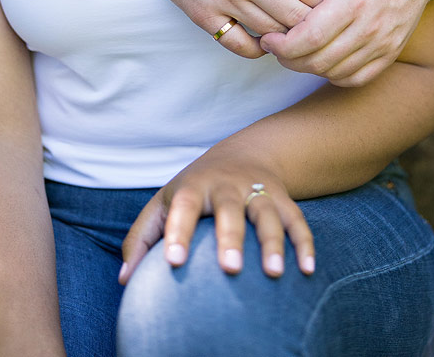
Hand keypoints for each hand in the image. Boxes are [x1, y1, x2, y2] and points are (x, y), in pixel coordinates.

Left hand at [118, 154, 314, 282]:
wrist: (243, 154)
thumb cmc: (193, 191)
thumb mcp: (164, 204)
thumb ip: (142, 239)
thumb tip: (125, 280)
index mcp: (193, 187)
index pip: (183, 206)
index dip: (177, 232)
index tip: (173, 261)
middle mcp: (227, 186)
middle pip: (229, 208)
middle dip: (230, 236)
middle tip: (229, 268)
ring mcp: (257, 191)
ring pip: (267, 213)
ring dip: (273, 242)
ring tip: (273, 273)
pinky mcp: (282, 199)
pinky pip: (297, 220)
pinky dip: (305, 243)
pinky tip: (308, 271)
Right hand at [145, 0, 327, 59]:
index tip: (327, 1)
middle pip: (296, 16)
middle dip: (312, 21)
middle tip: (317, 22)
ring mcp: (224, 0)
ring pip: (271, 33)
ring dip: (287, 35)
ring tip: (294, 31)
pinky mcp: (204, 15)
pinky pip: (239, 45)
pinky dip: (258, 48)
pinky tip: (264, 40)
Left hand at [260, 0, 433, 84]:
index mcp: (352, 0)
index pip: (310, 37)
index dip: (283, 45)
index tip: (268, 38)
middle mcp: (369, 27)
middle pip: (319, 60)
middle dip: (290, 58)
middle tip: (274, 47)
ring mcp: (382, 43)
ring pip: (335, 71)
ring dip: (309, 67)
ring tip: (294, 52)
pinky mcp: (390, 52)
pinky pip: (356, 77)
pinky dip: (334, 74)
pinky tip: (322, 59)